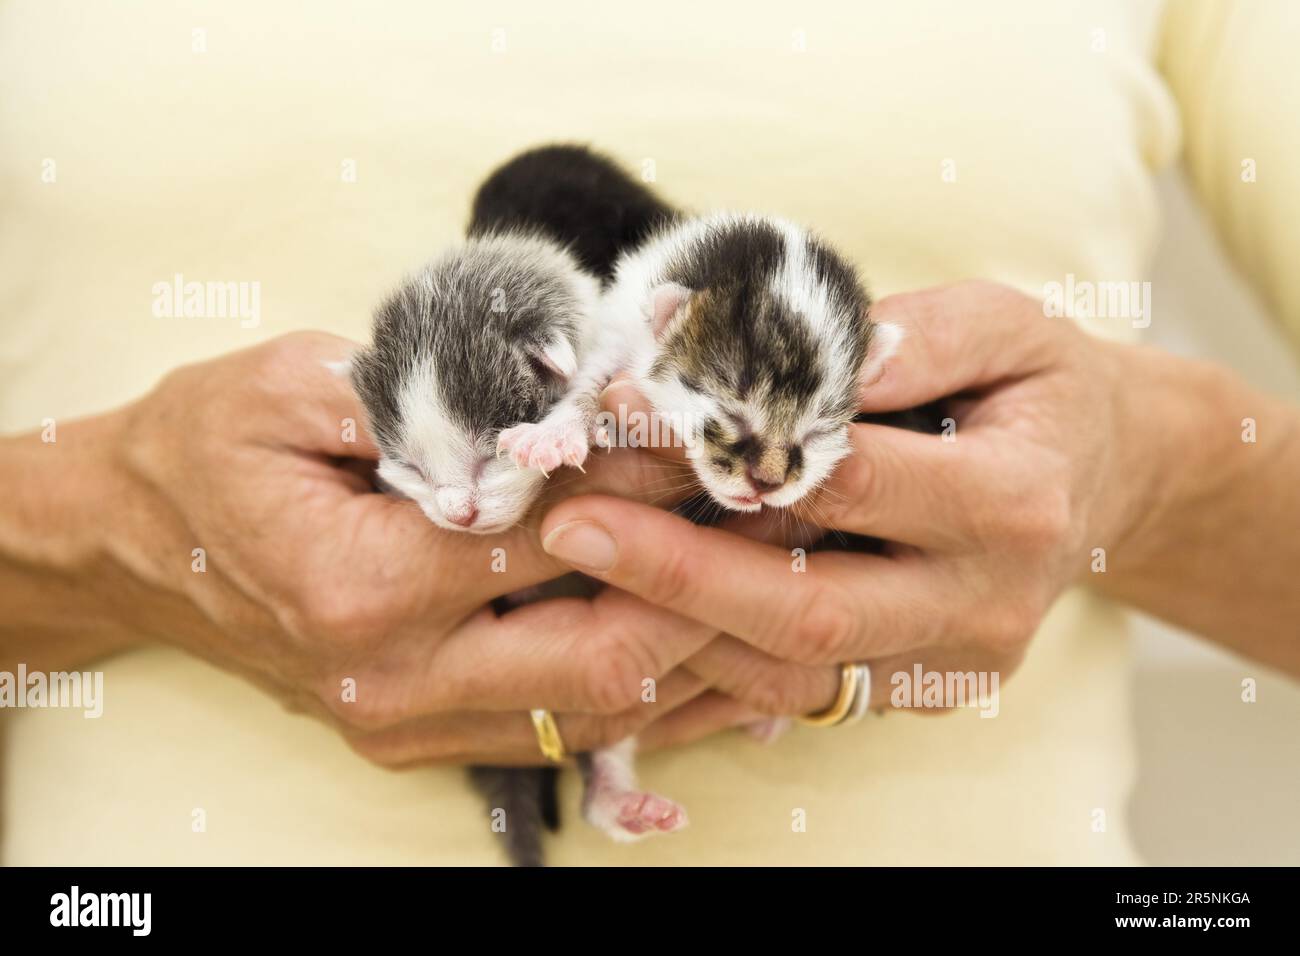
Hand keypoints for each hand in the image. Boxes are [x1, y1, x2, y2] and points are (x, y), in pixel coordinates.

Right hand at [0, 333, 756, 764]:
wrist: (134, 545)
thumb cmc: (208, 451)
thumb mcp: (298, 386)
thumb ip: (433, 397)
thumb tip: (572, 401)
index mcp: (363, 583)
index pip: (556, 531)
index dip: (652, 481)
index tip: (720, 439)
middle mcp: (394, 677)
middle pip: (604, 652)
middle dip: (708, 588)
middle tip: (779, 523)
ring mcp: (409, 724)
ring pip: (599, 708)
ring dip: (696, 650)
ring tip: (773, 586)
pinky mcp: (419, 741)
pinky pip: (562, 732)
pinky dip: (643, 695)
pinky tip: (708, 656)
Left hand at [538, 282, 1153, 715]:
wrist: (1105, 479)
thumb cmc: (1040, 391)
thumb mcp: (1006, 327)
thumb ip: (916, 336)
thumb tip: (806, 356)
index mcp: (1012, 501)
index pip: (847, 482)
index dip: (728, 453)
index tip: (626, 422)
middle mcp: (986, 602)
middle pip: (808, 608)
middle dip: (676, 574)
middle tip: (571, 530)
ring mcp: (956, 662)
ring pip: (794, 672)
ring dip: (679, 632)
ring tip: (584, 580)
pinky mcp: (926, 689)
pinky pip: (802, 698)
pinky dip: (715, 674)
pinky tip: (639, 638)